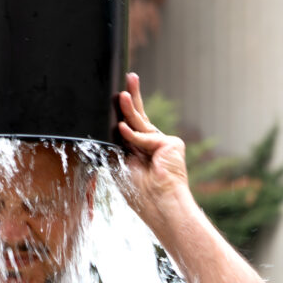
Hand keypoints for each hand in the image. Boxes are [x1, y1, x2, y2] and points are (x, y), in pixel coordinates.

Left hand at [114, 74, 193, 234]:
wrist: (161, 206)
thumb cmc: (141, 194)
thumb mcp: (120, 164)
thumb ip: (117, 144)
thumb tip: (112, 125)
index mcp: (141, 152)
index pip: (132, 127)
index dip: (125, 111)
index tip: (119, 95)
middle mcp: (154, 146)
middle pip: (140, 117)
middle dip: (133, 96)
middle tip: (130, 76)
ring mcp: (164, 144)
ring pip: (140, 123)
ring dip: (128, 107)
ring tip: (120, 94)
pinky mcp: (171, 144)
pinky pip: (144, 136)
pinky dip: (133, 137)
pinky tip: (123, 130)